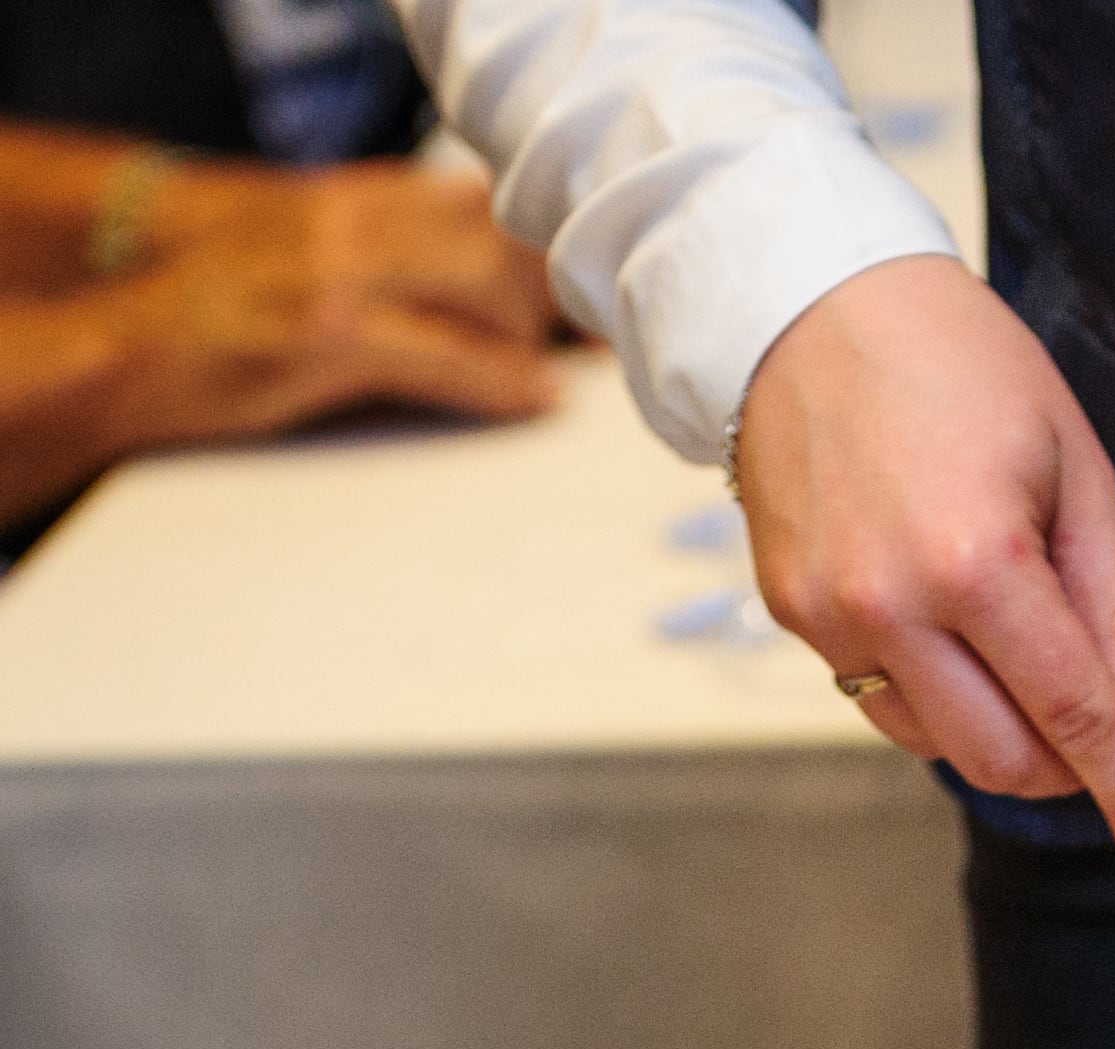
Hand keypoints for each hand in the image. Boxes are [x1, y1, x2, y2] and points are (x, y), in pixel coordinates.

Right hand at [148, 159, 558, 350]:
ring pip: (482, 285)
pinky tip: (539, 397)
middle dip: (553, 288)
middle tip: (598, 329)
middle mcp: (349, 219)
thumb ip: (388, 255)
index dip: (542, 238)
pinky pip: (446, 353)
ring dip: (535, 333)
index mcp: (349, 196)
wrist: (126, 344)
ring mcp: (338, 273)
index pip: (474, 199)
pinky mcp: (328, 334)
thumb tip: (483, 281)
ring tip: (562, 368)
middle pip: (494, 236)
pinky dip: (505, 381)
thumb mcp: (310, 256)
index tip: (591, 272)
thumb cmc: (224, 312)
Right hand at [735, 255, 1114, 884]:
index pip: (1077, 720)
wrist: (806, 300)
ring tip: (1027, 651)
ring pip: (944, 746)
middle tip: (1114, 734)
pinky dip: (943, 699)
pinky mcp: (791, 615)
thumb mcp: (1075, 472)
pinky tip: (958, 633)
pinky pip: (886, 704)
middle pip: (1007, 762)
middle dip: (1074, 770)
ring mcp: (830, 619)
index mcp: (978, 562)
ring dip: (1007, 734)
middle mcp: (891, 607)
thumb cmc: (959, 365)